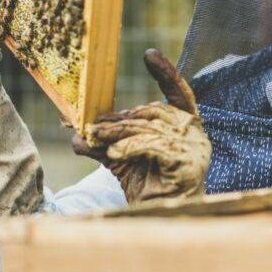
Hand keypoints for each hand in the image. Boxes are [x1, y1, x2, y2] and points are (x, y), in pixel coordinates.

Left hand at [72, 49, 210, 202]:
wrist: (160, 216)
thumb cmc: (147, 184)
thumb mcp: (124, 157)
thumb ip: (107, 141)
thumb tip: (77, 135)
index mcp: (186, 123)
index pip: (179, 91)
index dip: (166, 72)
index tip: (149, 54)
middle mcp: (194, 132)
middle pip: (152, 113)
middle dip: (121, 119)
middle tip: (94, 126)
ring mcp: (195, 147)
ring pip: (149, 129)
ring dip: (118, 133)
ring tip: (96, 138)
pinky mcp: (188, 164)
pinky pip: (153, 146)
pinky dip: (130, 148)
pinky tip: (114, 154)